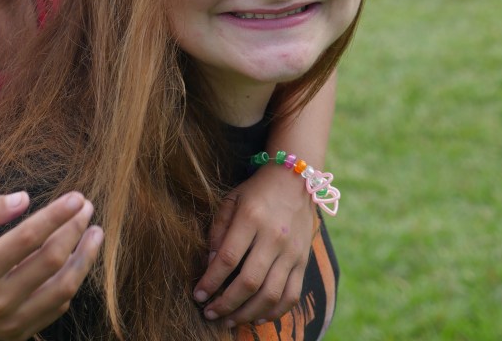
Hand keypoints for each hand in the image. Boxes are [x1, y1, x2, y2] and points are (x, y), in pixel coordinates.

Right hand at [0, 191, 102, 339]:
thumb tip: (25, 198)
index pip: (28, 238)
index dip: (56, 215)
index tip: (76, 197)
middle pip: (51, 262)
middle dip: (75, 230)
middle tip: (87, 208)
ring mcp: (8, 323)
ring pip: (62, 289)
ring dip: (85, 259)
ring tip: (95, 234)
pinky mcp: (16, 333)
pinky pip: (56, 307)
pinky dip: (71, 281)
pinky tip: (76, 259)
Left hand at [193, 166, 314, 326]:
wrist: (296, 179)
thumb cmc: (257, 190)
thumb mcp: (231, 199)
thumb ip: (218, 230)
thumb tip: (210, 265)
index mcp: (252, 219)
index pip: (229, 259)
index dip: (211, 281)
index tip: (198, 295)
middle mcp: (274, 237)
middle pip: (249, 282)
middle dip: (225, 304)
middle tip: (209, 314)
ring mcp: (292, 252)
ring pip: (270, 295)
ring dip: (247, 314)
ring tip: (229, 321)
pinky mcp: (303, 261)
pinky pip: (291, 295)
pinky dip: (274, 312)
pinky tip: (256, 318)